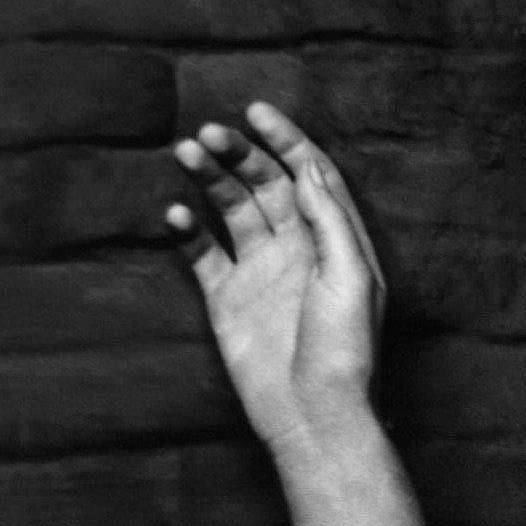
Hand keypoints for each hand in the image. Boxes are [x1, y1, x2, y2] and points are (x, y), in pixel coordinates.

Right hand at [166, 102, 386, 461]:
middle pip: (266, 184)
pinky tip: (175, 214)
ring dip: (209, 179)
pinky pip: (201, 253)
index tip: (257, 112)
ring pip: (231, 209)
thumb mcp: (350, 279)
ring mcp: (260, 272)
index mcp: (335, 241)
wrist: (314, 414)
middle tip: (210, 134)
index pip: (311, 175)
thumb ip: (329, 220)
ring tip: (186, 153)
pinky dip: (186, 230)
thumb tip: (306, 168)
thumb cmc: (345, 351)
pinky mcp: (227, 298)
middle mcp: (297, 249)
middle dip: (240, 154)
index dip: (288, 140)